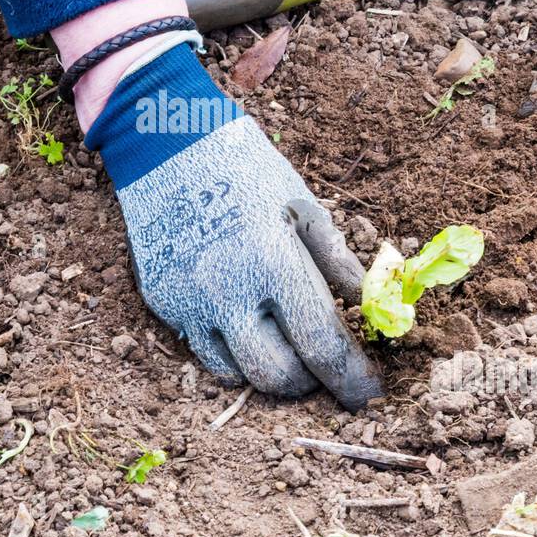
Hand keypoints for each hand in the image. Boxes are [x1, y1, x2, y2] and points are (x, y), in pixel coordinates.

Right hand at [116, 117, 382, 409]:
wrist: (164, 143)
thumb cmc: (246, 168)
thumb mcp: (303, 207)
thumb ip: (338, 264)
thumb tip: (373, 308)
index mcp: (273, 262)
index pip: (321, 345)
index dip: (351, 378)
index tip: (369, 393)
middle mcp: (227, 291)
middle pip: (277, 376)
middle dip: (311, 382)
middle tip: (326, 367)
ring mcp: (189, 302)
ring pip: (237, 374)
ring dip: (271, 371)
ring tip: (287, 346)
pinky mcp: (163, 303)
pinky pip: (203, 351)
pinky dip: (233, 351)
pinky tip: (247, 326)